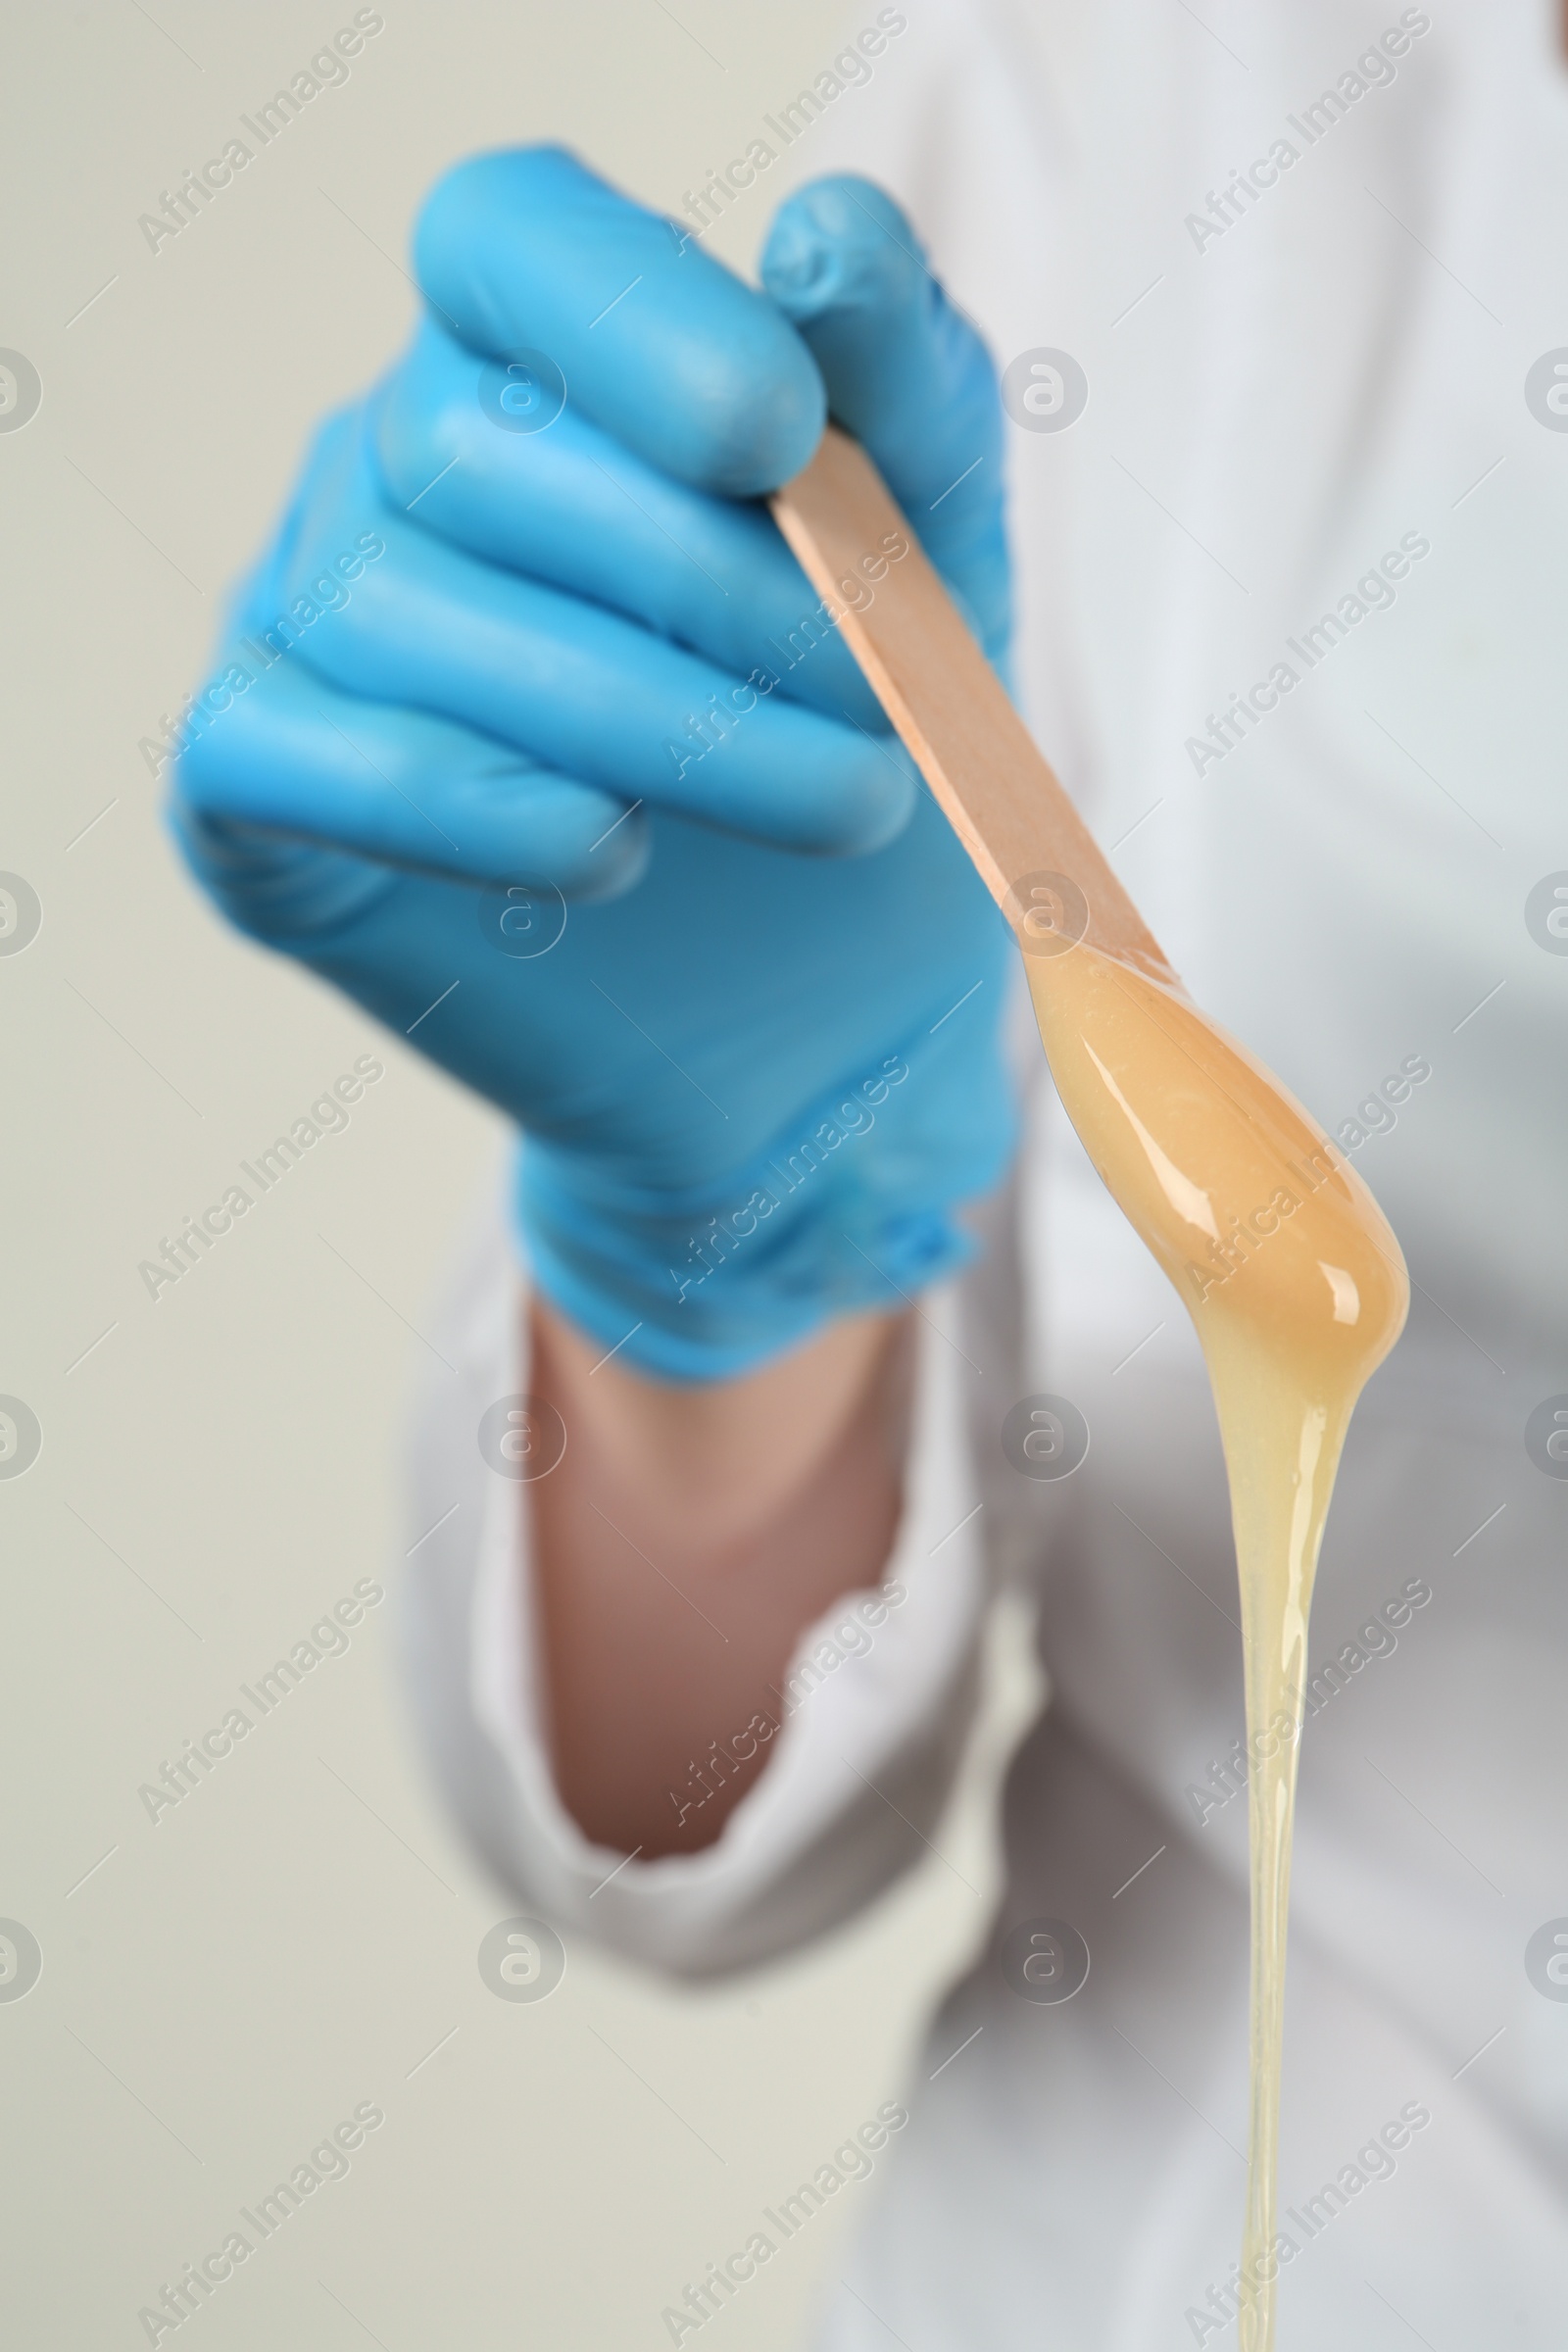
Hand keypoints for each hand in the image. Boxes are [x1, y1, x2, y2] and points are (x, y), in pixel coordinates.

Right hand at [172, 148, 1015, 1378]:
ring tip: (845, 807)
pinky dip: (449, 798)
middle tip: (888, 702)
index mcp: (543, 356)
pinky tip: (608, 851)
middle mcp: (393, 461)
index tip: (787, 434)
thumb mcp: (938, 568)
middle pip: (472, 444)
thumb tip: (830, 240)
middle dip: (707, 580)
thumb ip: (906, 397)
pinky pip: (280, 749)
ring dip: (649, 719)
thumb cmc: (860, 753)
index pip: (513, 238)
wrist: (818, 1021)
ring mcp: (309, 619)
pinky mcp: (254, 793)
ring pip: (397, 607)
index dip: (635, 318)